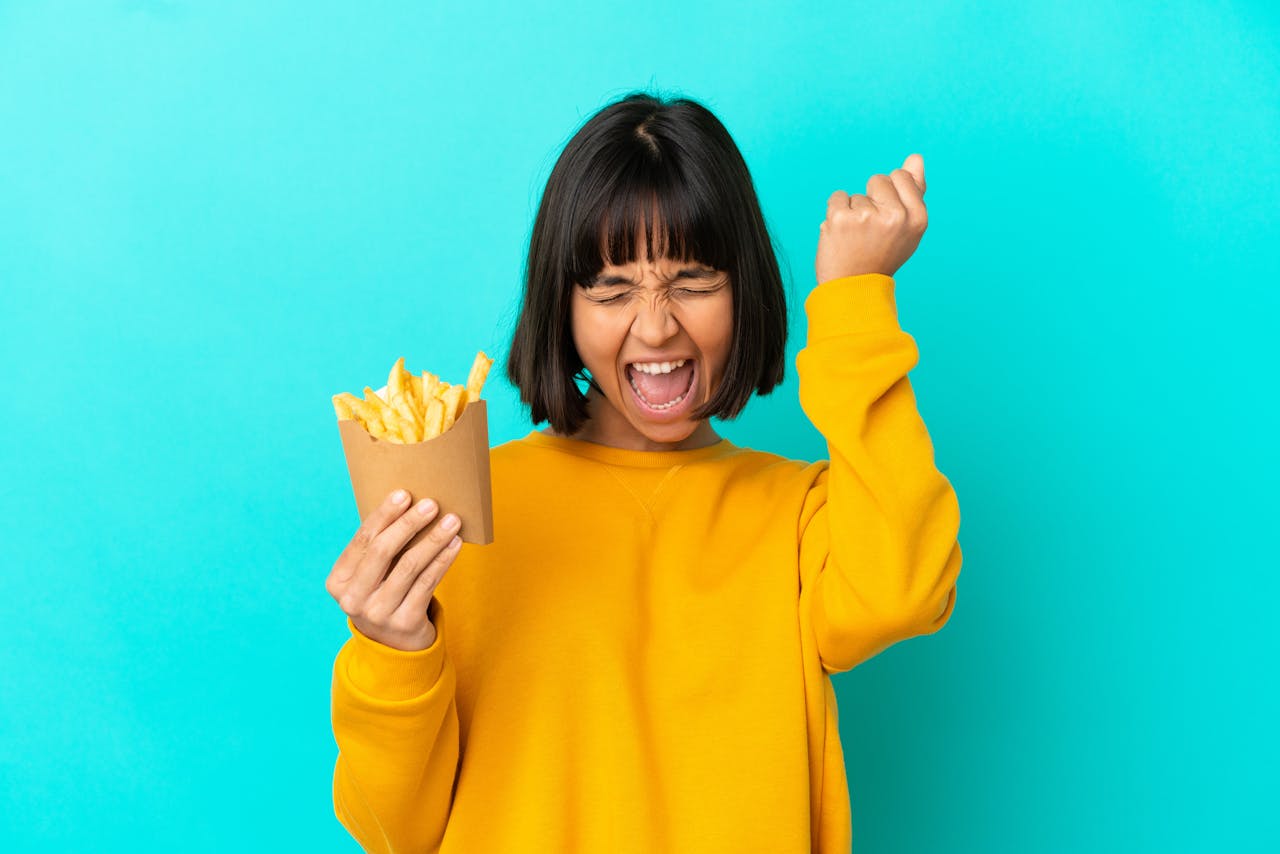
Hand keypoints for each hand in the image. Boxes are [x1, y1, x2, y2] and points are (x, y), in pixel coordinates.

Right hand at [325, 489, 463, 650]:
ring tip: (451, 521)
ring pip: (409, 566)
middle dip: (409, 523)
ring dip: (433, 539)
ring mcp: (378, 613)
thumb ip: (378, 548)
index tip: (404, 494)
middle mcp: (353, 599)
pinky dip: (443, 560)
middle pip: (383, 551)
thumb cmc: (383, 594)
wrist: (393, 645)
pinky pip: (428, 583)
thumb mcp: (370, 575)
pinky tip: (454, 544)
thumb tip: (410, 504)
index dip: (384, 515)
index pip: (362, 540)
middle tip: (431, 504)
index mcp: (338, 581)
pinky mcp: (404, 623)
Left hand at [815, 153, 927, 283]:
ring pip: (857, 194)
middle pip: (878, 179)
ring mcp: (867, 217)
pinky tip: (841, 235)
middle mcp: (896, 216)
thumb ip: (914, 191)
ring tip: (856, 238)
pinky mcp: (841, 219)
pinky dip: (835, 212)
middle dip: (871, 199)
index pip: (901, 176)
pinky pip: (837, 197)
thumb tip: (916, 157)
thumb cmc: (881, 255)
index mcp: (918, 218)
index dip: (889, 194)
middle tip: (871, 231)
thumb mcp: (907, 228)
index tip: (886, 219)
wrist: (853, 289)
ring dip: (853, 211)